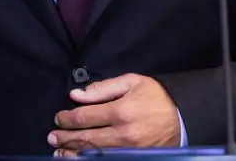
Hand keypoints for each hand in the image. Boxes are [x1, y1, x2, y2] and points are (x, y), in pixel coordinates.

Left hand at [48, 74, 179, 155]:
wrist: (183, 117)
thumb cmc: (156, 97)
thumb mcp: (131, 82)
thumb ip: (103, 88)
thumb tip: (77, 95)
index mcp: (120, 111)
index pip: (85, 117)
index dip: (67, 119)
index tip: (58, 118)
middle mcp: (123, 134)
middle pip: (86, 138)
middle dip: (66, 138)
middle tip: (52, 137)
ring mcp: (129, 150)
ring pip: (93, 155)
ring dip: (73, 154)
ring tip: (59, 152)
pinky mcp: (135, 158)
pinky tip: (80, 160)